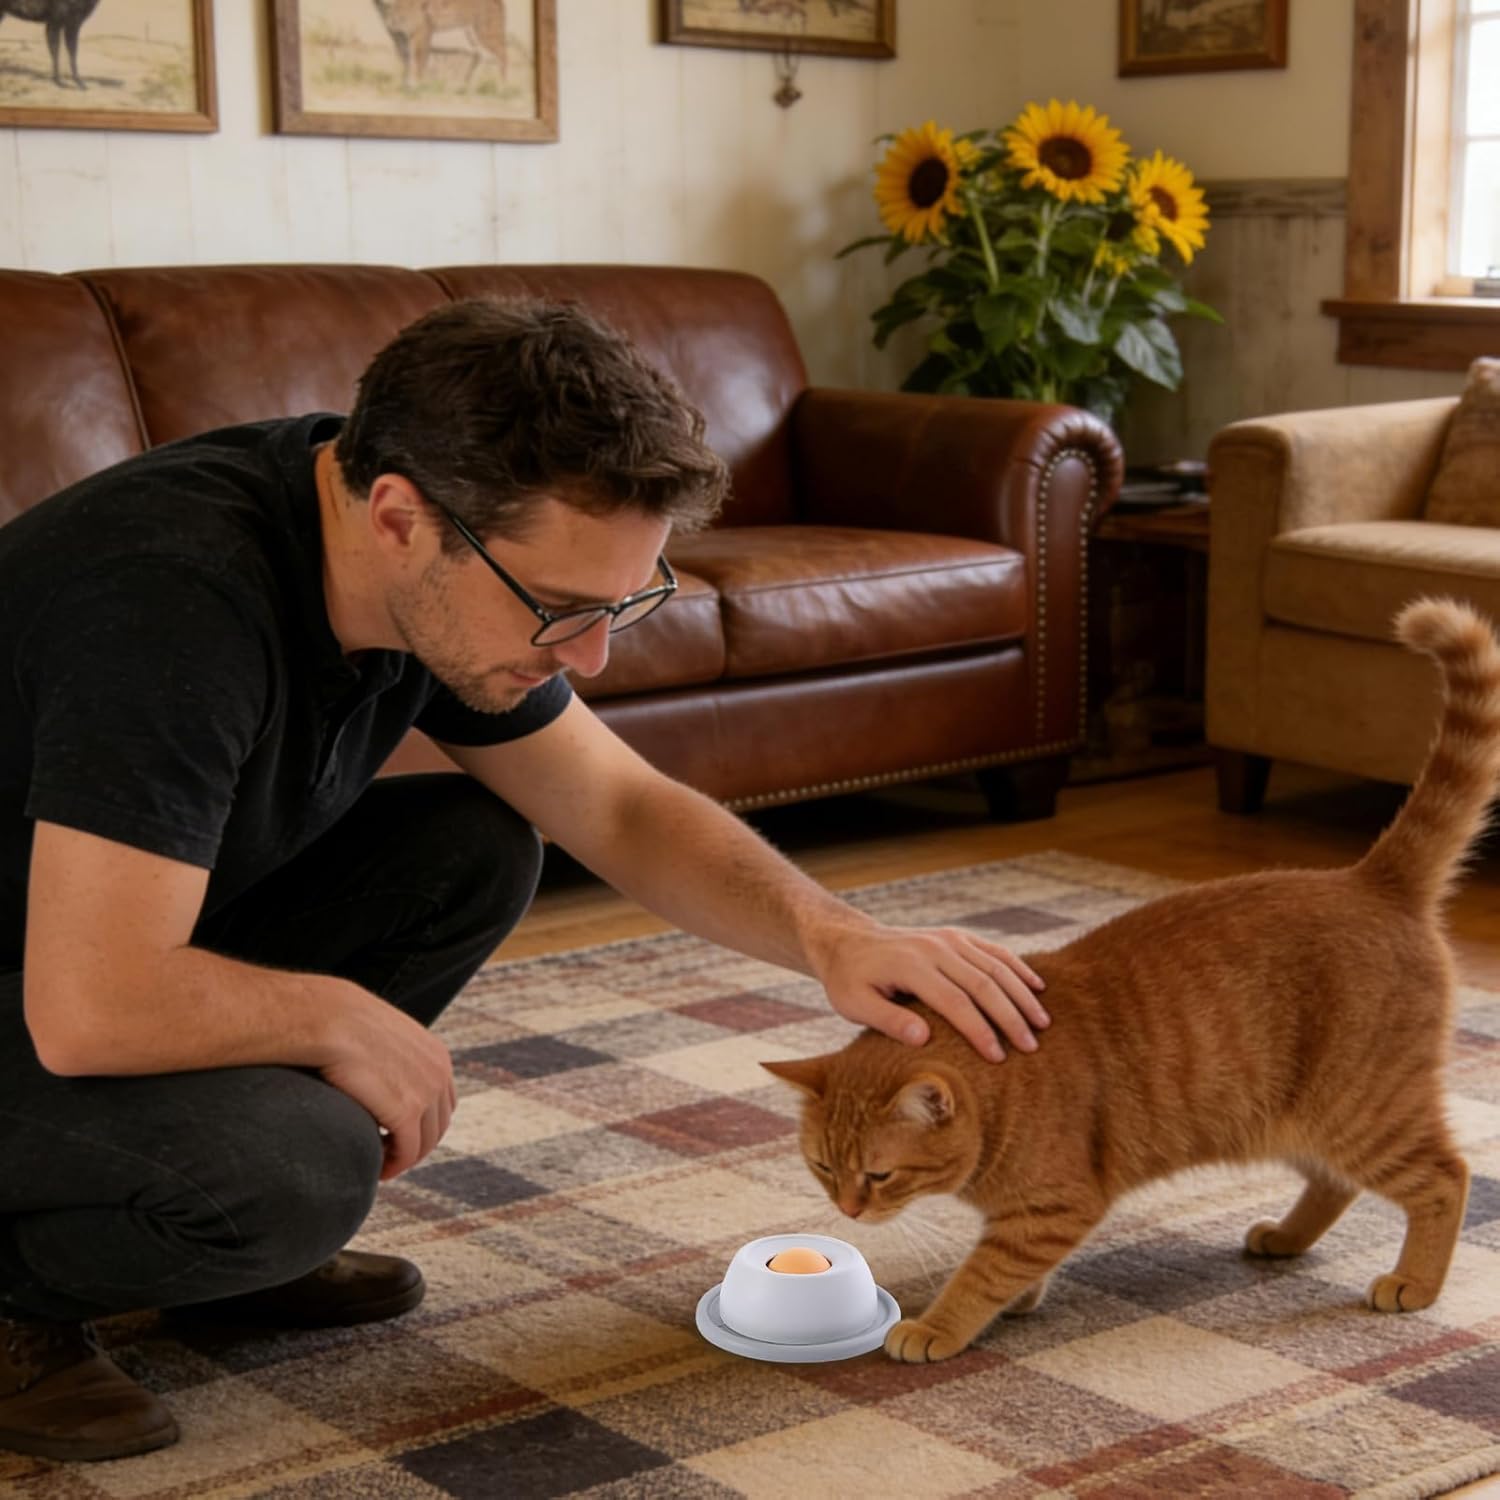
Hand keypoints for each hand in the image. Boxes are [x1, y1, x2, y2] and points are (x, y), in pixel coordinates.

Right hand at [317, 986, 457, 1180]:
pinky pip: (406, 1152)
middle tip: (389, 1156)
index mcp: (437, 1054)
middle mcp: (439, 1073)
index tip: (398, 1135)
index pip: (443, 1103)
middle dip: (415, 1144)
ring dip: (403, 1157)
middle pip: (437, 1126)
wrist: (326, 1019)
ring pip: (424, 1143)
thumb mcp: (381, 1036)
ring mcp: (426, 1092)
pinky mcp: (406, 1112)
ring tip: (380, 1163)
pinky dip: (395, 1165)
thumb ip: (391, 1056)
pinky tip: (377, 1168)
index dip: (423, 1124)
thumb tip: (379, 1075)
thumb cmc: (340, 1024)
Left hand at [811, 919, 1047, 1061]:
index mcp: (911, 966)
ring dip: (1022, 994)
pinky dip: (1018, 968)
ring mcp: (948, 939)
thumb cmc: (850, 981)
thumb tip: (924, 1038)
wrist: (848, 941)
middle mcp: (935, 948)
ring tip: (1042, 1024)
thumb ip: (888, 1020)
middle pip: (983, 983)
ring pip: (995, 966)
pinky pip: (993, 951)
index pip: (955, 1002)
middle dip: (1010, 1017)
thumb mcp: (854, 1004)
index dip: (979, 1030)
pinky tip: (1038, 987)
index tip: (998, 1058)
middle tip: (1031, 1048)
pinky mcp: (956, 937)